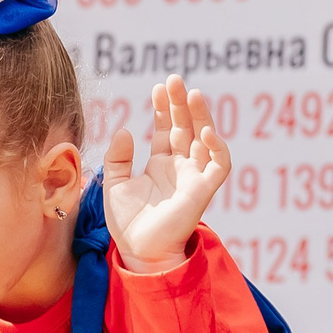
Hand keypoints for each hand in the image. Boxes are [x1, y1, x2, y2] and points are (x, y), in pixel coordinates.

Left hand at [104, 74, 232, 273]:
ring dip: (201, 116)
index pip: (167, 127)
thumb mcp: (114, 184)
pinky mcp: (204, 191)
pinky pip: (219, 165)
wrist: (139, 253)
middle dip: (181, 103)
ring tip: (193, 94)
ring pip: (205, 139)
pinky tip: (205, 131)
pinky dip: (217, 148)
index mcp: (160, 164)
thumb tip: (125, 129)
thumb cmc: (128, 224)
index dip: (164, 107)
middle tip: (175, 80)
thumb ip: (117, 158)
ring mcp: (194, 177)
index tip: (158, 87)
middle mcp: (180, 166)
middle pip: (186, 126)